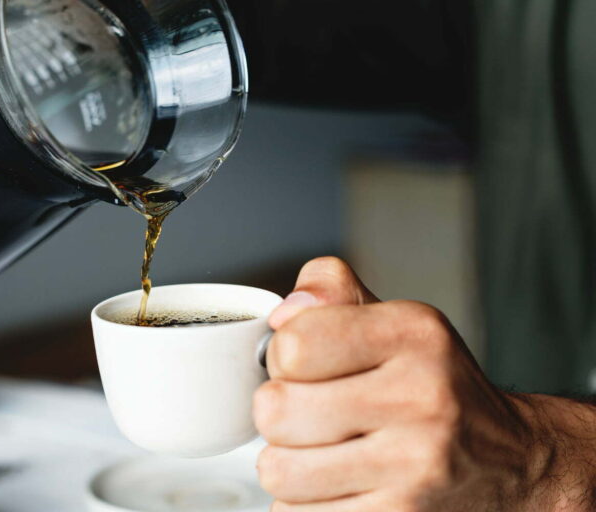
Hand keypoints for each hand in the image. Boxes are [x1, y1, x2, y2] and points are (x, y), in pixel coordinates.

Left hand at [254, 257, 595, 510]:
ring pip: (279, 470)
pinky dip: (304, 502)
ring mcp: (415, 466)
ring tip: (319, 451)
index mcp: (413, 334)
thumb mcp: (392, 320)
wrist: (507, 461)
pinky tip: (337, 484)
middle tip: (306, 411)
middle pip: (275, 409)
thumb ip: (331, 291)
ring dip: (285, 462)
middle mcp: (421, 397)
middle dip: (276, 412)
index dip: (281, 356)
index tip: (302, 364)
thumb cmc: (431, 384)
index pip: (293, 344)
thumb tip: (282, 314)